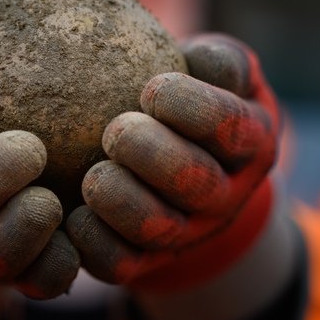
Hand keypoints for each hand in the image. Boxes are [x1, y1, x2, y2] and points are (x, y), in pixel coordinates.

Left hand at [67, 34, 279, 293]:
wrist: (182, 158)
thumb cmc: (195, 94)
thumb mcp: (218, 68)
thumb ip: (220, 59)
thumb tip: (199, 56)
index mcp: (249, 141)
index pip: (229, 124)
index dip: (191, 107)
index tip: (153, 88)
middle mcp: (224, 194)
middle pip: (196, 183)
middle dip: (152, 154)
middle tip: (117, 131)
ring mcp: (187, 232)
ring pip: (158, 228)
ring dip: (121, 201)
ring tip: (94, 174)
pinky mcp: (146, 259)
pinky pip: (120, 264)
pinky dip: (92, 242)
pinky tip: (71, 213)